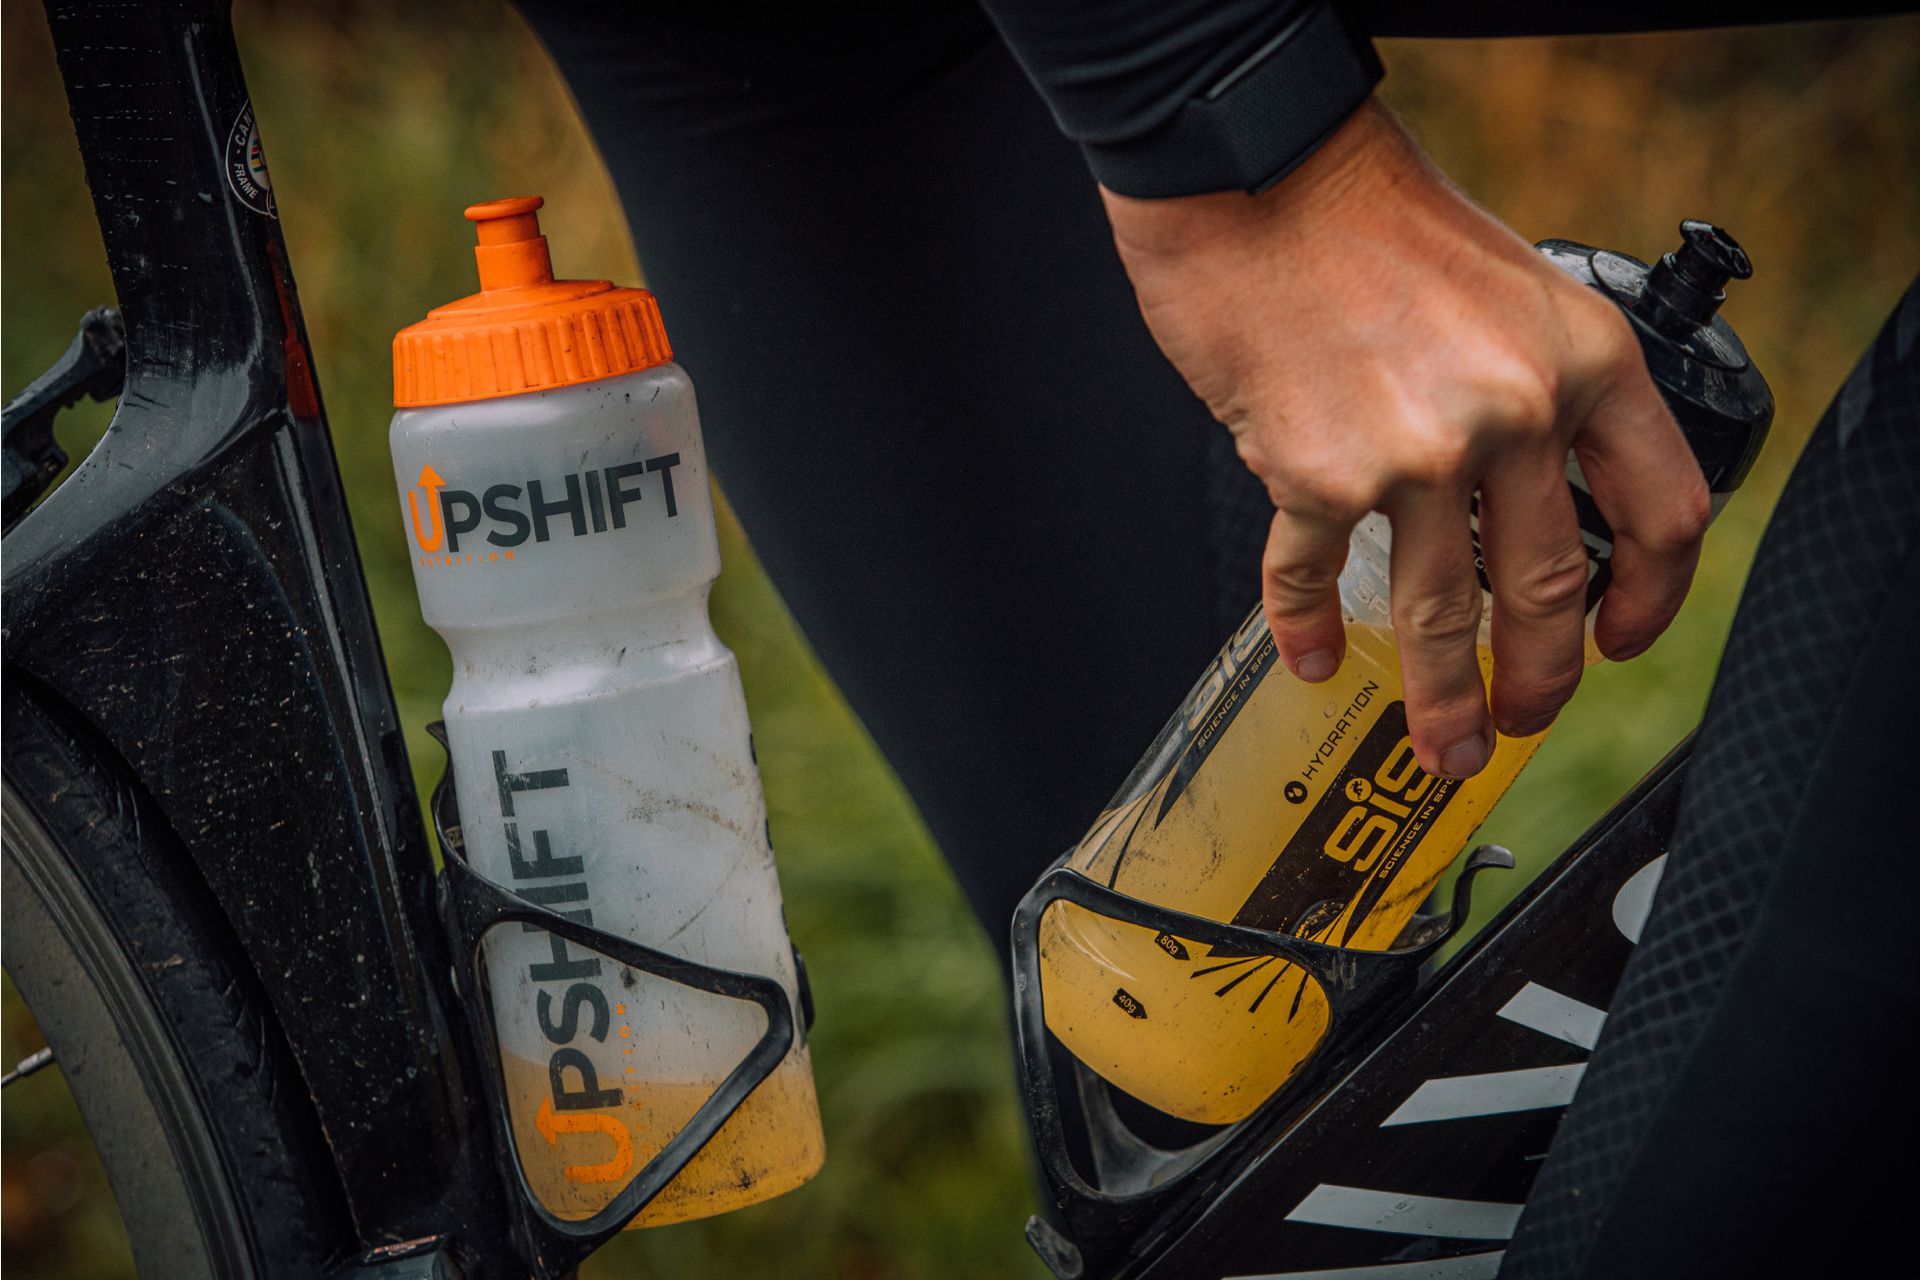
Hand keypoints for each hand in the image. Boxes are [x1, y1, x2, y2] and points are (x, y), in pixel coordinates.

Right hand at [1100, 100, 1708, 779]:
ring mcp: (1413, 454)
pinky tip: (1306, 655)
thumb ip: (1539, 388)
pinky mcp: (1315, 475)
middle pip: (1546, 591)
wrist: (1259, 180)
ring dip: (1440, 698)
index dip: (1649, 598)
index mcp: (1582, 362)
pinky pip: (1314, 577)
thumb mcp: (1511, 288)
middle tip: (1520, 720)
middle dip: (1537, 680)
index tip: (1620, 640)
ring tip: (1439, 741)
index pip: (1656, 512)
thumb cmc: (1370, 218)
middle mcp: (1511, 414)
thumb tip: (1527, 496)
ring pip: (1439, 614)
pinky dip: (1306, 626)